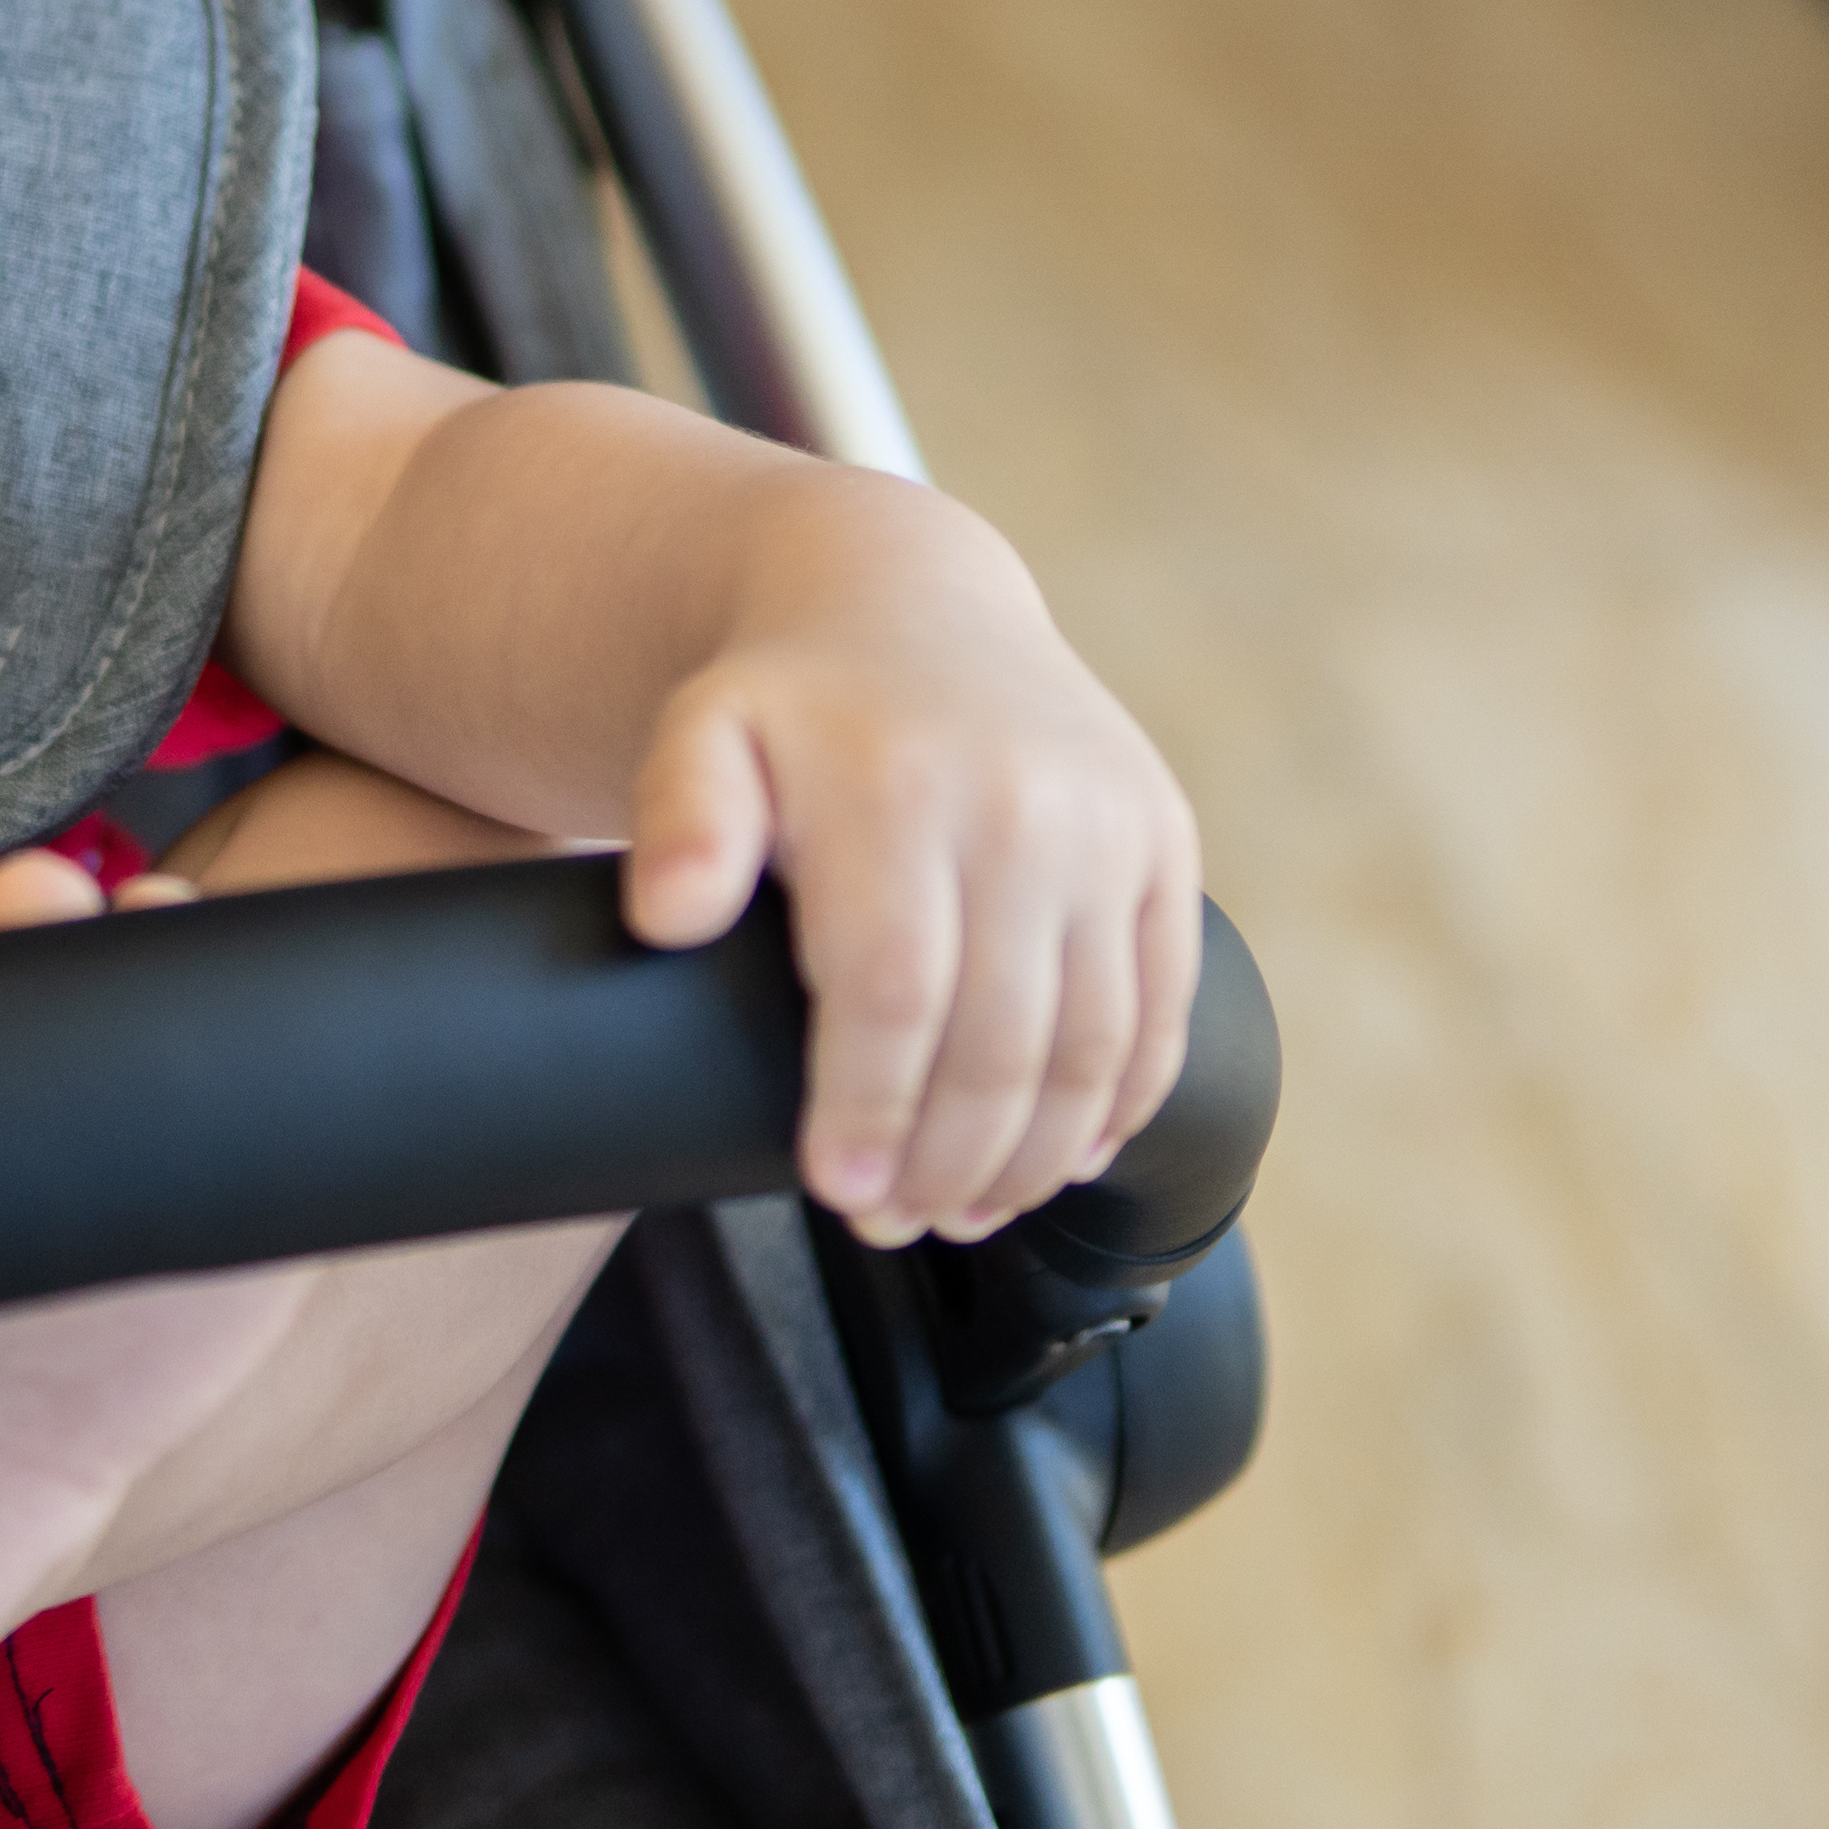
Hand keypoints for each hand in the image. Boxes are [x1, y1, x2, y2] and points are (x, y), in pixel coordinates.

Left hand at [618, 480, 1199, 1246]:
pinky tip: (1065, 1156)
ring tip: (968, 1210)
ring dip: (1035, 1156)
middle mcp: (1020, 807)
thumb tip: (665, 916)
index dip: (871, 1112)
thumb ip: (679, 824)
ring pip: (1093, 1045)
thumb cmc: (788, 706)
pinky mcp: (1163, 842)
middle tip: (895, 1224)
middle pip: (1001, 1041)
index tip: (839, 1194)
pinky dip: (1123, 1101)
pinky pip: (1161, 1005)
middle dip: (949, 1163)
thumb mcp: (700, 738)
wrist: (909, 605)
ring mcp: (1107, 827)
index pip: (894, 995)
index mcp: (897, 791)